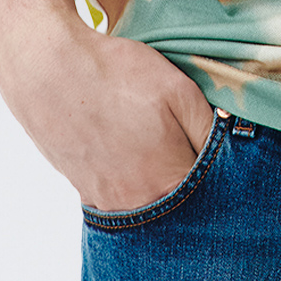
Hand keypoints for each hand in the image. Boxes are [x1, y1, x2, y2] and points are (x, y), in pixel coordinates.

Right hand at [0, 12, 215, 210]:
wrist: (47, 72)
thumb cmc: (116, 75)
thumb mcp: (178, 88)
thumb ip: (210, 128)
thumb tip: (232, 150)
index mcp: (169, 179)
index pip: (215, 196)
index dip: (225, 174)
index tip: (224, 157)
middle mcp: (139, 204)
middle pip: (183, 207)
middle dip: (196, 184)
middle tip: (189, 147)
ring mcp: (109, 203)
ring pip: (152, 205)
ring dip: (162, 184)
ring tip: (157, 146)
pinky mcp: (87, 193)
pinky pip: (123, 199)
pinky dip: (135, 182)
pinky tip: (132, 153)